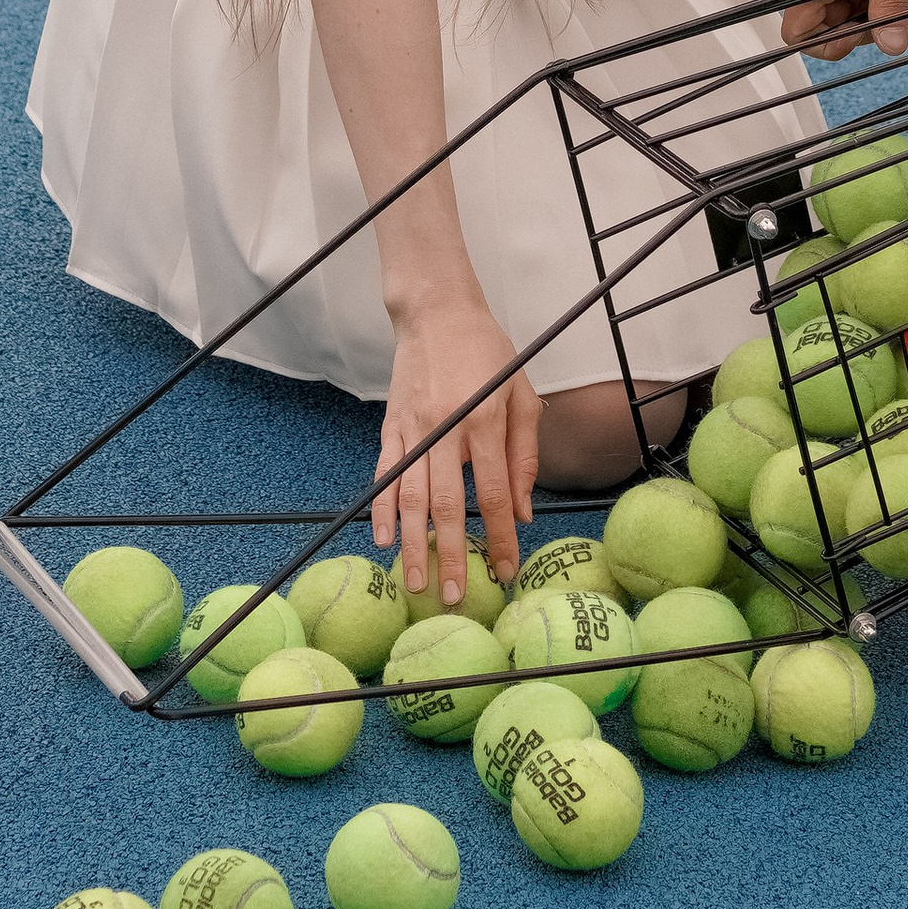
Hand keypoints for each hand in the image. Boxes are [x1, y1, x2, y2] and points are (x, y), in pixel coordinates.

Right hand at [370, 291, 540, 605]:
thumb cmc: (489, 353)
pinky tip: (383, 538)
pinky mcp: (391, 424)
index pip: (493, 492)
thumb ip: (525, 455)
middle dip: (449, 555)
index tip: (504, 571)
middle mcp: (447, 427)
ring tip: (414, 583)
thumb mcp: (523, 395)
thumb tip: (522, 513)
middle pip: (446, 504)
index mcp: (486, 420)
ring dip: (411, 544)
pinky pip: (384, 473)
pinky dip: (382, 507)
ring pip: (410, 496)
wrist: (438, 311)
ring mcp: (414, 427)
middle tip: (453, 597)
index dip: (498, 537)